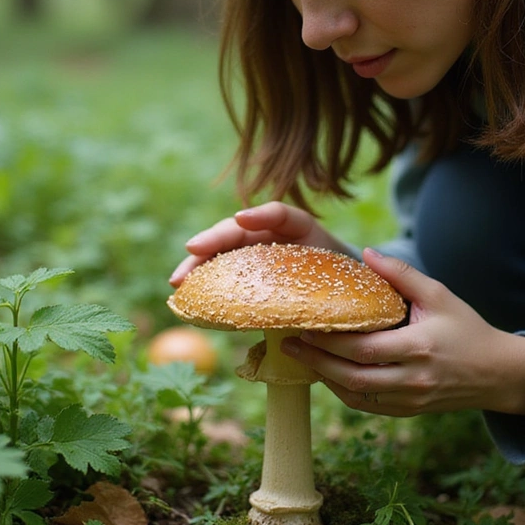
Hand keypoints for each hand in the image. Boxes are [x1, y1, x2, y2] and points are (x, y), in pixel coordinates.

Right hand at [169, 201, 350, 285]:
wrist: (338, 291)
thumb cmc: (341, 280)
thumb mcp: (346, 274)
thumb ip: (344, 278)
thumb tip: (324, 310)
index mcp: (299, 228)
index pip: (280, 214)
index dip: (261, 215)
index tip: (242, 221)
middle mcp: (270, 236)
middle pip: (237, 232)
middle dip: (213, 240)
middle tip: (191, 251)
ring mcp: (253, 254)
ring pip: (221, 252)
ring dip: (197, 264)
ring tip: (178, 281)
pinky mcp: (242, 275)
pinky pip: (219, 274)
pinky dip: (202, 282)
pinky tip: (185, 294)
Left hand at [281, 248, 524, 417]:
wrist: (496, 373)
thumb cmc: (466, 328)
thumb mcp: (439, 294)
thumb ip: (402, 274)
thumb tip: (366, 253)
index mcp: (420, 347)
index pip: (365, 349)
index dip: (331, 341)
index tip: (304, 325)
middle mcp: (413, 379)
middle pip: (353, 377)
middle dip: (317, 361)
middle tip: (289, 343)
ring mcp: (410, 400)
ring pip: (356, 396)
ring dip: (326, 378)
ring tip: (301, 358)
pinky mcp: (408, 411)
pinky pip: (367, 405)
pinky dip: (343, 391)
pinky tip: (327, 373)